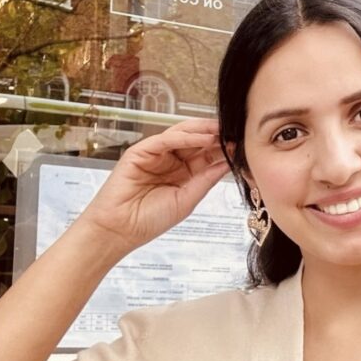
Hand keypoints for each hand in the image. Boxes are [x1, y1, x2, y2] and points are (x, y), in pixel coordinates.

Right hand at [76, 118, 230, 255]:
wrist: (120, 230)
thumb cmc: (149, 220)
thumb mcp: (187, 199)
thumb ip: (206, 179)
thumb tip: (227, 163)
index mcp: (182, 174)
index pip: (206, 156)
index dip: (223, 150)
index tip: (241, 146)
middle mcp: (169, 161)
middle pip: (196, 142)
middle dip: (215, 136)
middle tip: (234, 132)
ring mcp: (155, 155)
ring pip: (181, 136)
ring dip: (202, 132)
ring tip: (221, 130)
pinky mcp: (140, 152)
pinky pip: (164, 140)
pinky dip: (184, 137)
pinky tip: (202, 138)